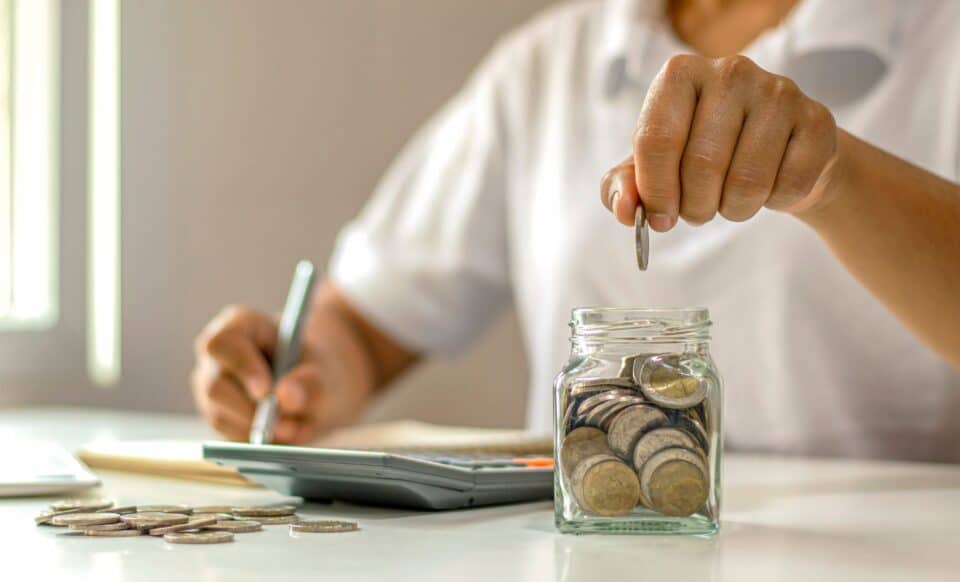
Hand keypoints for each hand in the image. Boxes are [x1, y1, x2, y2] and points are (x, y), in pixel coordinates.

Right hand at [191, 304, 370, 443]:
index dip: (241, 367)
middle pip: (215, 386)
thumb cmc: (317, 367)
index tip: (266, 391)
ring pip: (221, 417)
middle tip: (287, 425)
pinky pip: (228, 438)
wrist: (319, 387)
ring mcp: (212, 389)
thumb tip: (286, 397)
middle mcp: (217, 358)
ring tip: (294, 429)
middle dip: (251, 410)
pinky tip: (283, 437)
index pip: (223, 343)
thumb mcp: (324, 370)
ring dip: (257, 430)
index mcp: (239, 326)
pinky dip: (256, 443)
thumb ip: (310, 382)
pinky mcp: (218, 418)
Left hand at [600, 54, 841, 229]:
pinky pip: (787, 186)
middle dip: (695, 206)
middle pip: (701, 165)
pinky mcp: (816, 120)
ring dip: (733, 209)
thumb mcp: (653, 168)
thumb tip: (624, 210)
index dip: (655, 191)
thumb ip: (624, 187)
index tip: (659, 218)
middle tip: (698, 211)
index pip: (655, 140)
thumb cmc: (703, 155)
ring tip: (730, 199)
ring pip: (747, 181)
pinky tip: (770, 185)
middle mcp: (730, 72)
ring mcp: (778, 92)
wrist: (776, 153)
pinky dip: (773, 203)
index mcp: (679, 75)